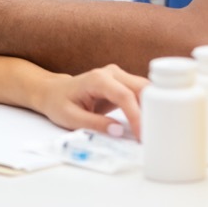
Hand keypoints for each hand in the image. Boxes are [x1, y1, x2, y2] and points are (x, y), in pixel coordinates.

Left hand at [30, 65, 147, 137]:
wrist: (53, 91)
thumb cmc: (59, 103)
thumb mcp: (71, 118)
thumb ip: (94, 124)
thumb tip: (118, 130)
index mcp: (97, 79)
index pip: (125, 96)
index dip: (136, 116)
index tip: (142, 135)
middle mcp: (111, 73)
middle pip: (141, 88)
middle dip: (151, 110)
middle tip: (154, 134)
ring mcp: (118, 76)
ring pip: (145, 88)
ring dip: (153, 108)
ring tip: (154, 130)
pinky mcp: (122, 83)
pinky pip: (140, 93)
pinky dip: (148, 106)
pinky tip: (149, 122)